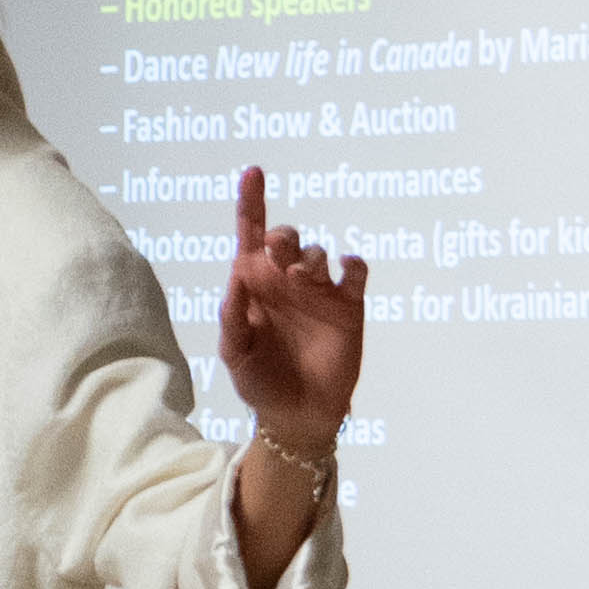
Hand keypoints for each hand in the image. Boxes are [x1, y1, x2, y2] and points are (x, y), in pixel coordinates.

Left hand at [218, 166, 365, 457]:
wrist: (298, 416)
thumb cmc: (260, 383)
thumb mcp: (235, 353)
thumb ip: (233, 316)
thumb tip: (236, 276)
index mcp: (255, 285)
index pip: (251, 235)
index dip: (251, 202)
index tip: (253, 172)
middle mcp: (286, 281)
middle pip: (285, 238)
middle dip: (282, 235)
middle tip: (278, 252)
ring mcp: (319, 291)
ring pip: (318, 252)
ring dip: (310, 255)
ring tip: (303, 275)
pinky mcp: (349, 306)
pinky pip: (355, 272)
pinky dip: (352, 263)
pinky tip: (345, 267)